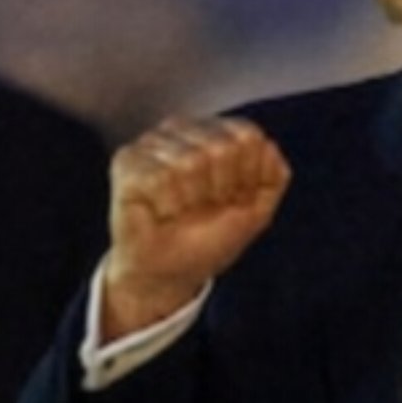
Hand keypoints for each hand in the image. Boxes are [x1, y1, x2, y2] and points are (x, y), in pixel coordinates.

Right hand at [101, 115, 290, 336]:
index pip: (248, 136)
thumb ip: (274, 175)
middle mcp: (184, 129)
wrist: (172, 273)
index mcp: (217, 132)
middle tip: (203, 208)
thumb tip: (267, 143)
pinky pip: (159, 177)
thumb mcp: (257, 210)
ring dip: (191, 201)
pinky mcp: (127, 160)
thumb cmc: (209, 238)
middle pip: (222, 148)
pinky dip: (166, 205)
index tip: (233, 200)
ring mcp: (153, 142)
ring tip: (180, 210)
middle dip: (220, 191)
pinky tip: (160, 212)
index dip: (247, 178)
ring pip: (190, 162)